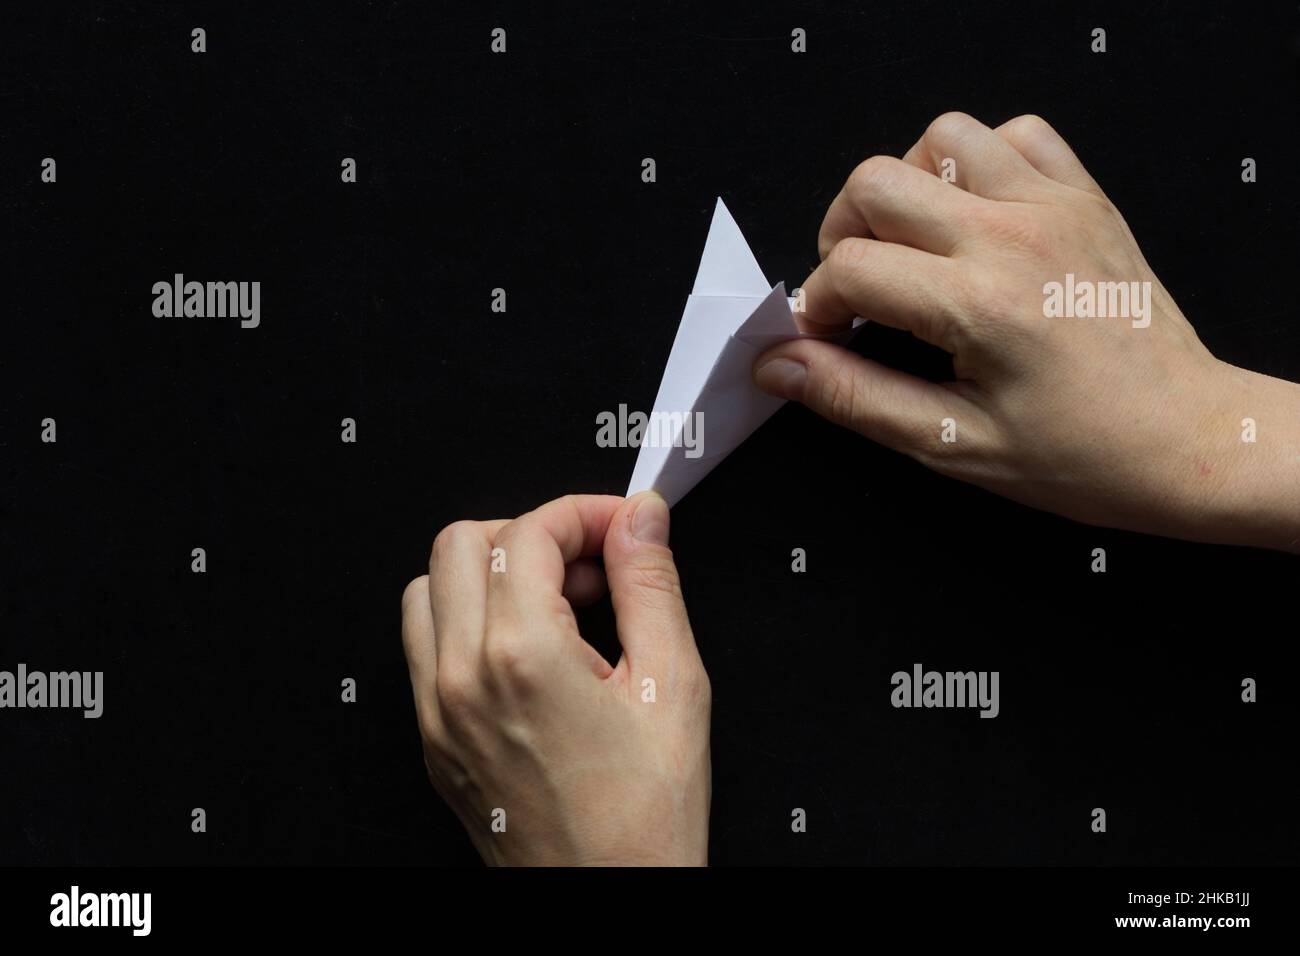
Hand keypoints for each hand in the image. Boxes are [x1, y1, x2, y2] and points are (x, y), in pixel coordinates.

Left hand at [400, 492, 710, 865]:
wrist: (610, 902)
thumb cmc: (644, 821)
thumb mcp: (673, 686)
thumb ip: (652, 584)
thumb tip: (641, 518)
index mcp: (522, 657)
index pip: (529, 531)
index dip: (584, 513)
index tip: (622, 528)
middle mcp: (462, 679)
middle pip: (463, 542)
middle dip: (532, 534)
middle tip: (591, 568)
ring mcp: (437, 713)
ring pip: (430, 588)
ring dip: (489, 574)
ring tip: (556, 606)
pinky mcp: (433, 741)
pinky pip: (423, 646)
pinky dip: (466, 622)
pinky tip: (527, 649)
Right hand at [755, 112, 1299, 551]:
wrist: (1190, 439)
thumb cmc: (1085, 455)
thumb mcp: (953, 443)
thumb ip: (853, 397)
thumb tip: (778, 364)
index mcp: (978, 304)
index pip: (850, 268)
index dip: (815, 305)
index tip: (824, 337)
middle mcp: (1013, 237)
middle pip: (875, 182)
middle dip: (842, 236)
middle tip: (858, 291)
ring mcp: (1054, 207)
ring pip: (941, 137)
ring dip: (907, 187)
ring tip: (913, 247)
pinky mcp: (1084, 198)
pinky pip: (1016, 133)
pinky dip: (978, 161)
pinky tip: (973, 218)